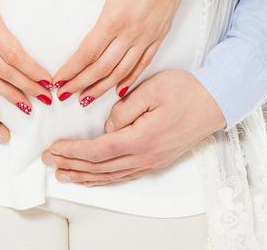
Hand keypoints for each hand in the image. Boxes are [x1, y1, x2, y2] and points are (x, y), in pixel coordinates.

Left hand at [41, 70, 225, 183]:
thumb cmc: (188, 92)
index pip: (98, 150)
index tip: (55, 148)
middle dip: (70, 164)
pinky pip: (123, 175)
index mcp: (142, 138)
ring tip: (63, 174)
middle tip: (49, 160)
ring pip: (110, 175)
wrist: (217, 102)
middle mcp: (145, 156)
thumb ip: (124, 108)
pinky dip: (103, 178)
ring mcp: (152, 161)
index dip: (73, 152)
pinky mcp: (156, 160)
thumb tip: (108, 125)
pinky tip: (94, 177)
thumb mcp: (152, 89)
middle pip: (99, 167)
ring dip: (84, 176)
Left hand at [48, 0, 196, 103]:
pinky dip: (129, 79)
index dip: (71, 70)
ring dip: (101, 87)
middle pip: (102, 68)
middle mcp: (131, 32)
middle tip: (63, 95)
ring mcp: (147, 36)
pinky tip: (119, 88)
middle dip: (80, 84)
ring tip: (86, 98)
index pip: (88, 52)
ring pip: (121, 71)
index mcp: (115, 16)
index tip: (57, 81)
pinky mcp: (159, 35)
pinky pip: (142, 64)